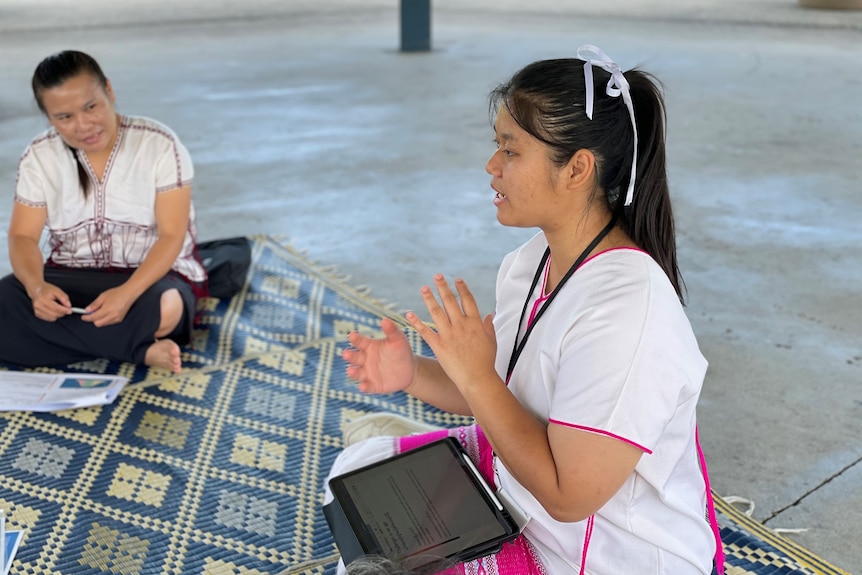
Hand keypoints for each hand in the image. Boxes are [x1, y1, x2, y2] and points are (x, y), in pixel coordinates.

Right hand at [29, 282, 72, 320]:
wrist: (37, 290)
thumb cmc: (47, 290)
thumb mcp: (57, 290)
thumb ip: (64, 298)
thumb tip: (68, 306)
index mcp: (43, 299)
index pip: (56, 308)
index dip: (65, 310)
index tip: (70, 310)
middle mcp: (38, 306)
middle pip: (54, 314)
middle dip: (62, 312)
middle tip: (66, 309)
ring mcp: (37, 311)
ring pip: (52, 318)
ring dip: (58, 314)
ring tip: (58, 308)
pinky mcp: (37, 314)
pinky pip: (49, 319)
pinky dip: (54, 316)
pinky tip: (54, 310)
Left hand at [81, 286, 134, 326]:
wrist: (129, 294)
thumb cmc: (117, 293)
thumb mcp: (102, 296)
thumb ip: (94, 304)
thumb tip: (87, 310)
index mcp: (107, 309)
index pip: (93, 317)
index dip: (86, 318)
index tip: (83, 317)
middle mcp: (112, 316)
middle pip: (97, 323)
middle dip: (93, 319)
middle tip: (92, 312)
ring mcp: (117, 319)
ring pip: (103, 324)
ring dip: (99, 319)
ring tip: (102, 310)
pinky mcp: (120, 320)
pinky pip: (109, 322)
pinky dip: (105, 319)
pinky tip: (107, 312)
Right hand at [342, 317, 416, 393]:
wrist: (410, 370)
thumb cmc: (401, 351)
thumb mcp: (398, 340)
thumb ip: (392, 330)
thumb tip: (385, 320)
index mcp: (369, 347)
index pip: (359, 342)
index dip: (355, 339)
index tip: (352, 335)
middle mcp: (365, 360)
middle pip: (354, 357)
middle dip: (349, 356)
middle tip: (346, 353)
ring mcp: (368, 373)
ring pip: (357, 373)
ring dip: (352, 372)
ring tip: (350, 370)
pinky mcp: (373, 385)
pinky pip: (367, 386)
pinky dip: (364, 387)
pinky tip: (362, 386)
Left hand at [406, 275, 497, 391]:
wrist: (477, 379)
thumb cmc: (486, 362)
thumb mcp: (491, 341)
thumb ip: (488, 326)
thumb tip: (488, 314)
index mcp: (475, 323)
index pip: (468, 301)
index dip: (462, 289)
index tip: (457, 280)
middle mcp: (461, 326)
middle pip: (451, 302)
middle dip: (443, 287)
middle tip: (437, 276)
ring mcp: (449, 335)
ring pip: (437, 312)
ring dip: (429, 299)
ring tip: (423, 288)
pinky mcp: (439, 346)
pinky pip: (425, 331)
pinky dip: (416, 322)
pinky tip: (408, 314)